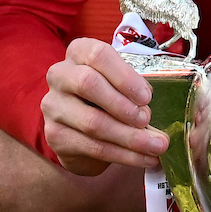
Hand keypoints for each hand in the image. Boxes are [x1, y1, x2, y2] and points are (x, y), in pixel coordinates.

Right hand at [42, 37, 167, 174]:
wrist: (81, 130)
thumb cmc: (107, 97)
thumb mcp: (120, 83)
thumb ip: (135, 87)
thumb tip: (152, 108)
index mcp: (79, 52)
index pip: (98, 55)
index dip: (124, 76)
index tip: (146, 96)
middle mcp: (60, 75)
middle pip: (88, 84)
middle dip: (124, 106)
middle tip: (148, 120)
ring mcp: (53, 106)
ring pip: (93, 122)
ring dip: (130, 138)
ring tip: (157, 146)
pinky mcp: (55, 135)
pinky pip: (93, 147)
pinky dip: (124, 155)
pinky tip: (145, 159)